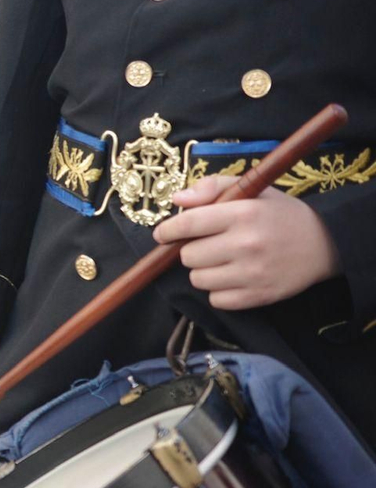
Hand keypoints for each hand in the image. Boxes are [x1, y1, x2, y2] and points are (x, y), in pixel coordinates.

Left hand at [154, 175, 341, 309]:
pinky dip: (218, 290)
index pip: (190, 224)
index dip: (168, 230)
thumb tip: (177, 200)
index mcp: (244, 214)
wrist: (326, 244)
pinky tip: (232, 277)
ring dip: (203, 271)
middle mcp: (247, 244)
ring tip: (222, 260)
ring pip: (198, 279)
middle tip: (208, 245)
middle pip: (188, 256)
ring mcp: (253, 273)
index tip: (162, 234)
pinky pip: (216, 299)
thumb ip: (213, 188)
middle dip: (191, 250)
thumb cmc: (281, 215)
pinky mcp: (258, 296)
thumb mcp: (253, 191)